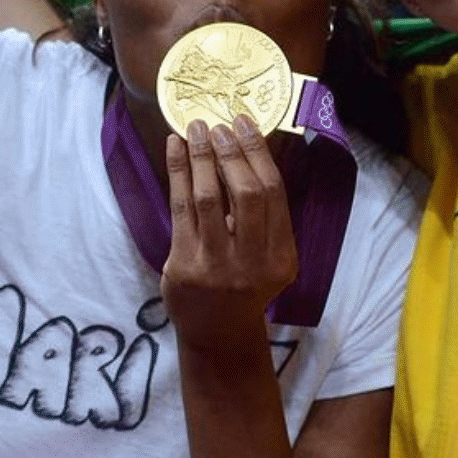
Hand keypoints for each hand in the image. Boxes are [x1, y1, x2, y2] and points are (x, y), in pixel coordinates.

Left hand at [162, 115, 297, 361]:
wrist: (218, 333)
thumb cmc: (244, 284)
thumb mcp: (267, 257)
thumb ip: (263, 217)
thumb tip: (245, 149)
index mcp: (282, 257)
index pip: (274, 193)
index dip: (258, 154)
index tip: (245, 124)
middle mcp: (253, 263)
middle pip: (247, 193)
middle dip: (231, 152)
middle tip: (218, 126)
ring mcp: (217, 267)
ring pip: (209, 198)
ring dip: (201, 156)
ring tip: (195, 129)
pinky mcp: (185, 267)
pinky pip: (180, 209)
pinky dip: (178, 172)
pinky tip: (175, 148)